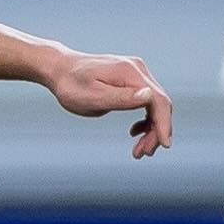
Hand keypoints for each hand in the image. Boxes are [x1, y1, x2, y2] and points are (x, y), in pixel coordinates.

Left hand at [46, 52, 172, 157]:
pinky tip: (135, 132)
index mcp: (129, 72)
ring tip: (139, 149)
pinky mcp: (132, 80)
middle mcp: (138, 70)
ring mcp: (136, 73)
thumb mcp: (91, 97)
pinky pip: (147, 101)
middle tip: (142, 153)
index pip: (158, 100)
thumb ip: (120, 98)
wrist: (59, 70)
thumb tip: (149, 97)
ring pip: (155, 104)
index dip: (163, 124)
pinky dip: (146, 119)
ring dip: (152, 128)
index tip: (164, 145)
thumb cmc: (70, 85)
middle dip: (156, 131)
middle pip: (159, 103)